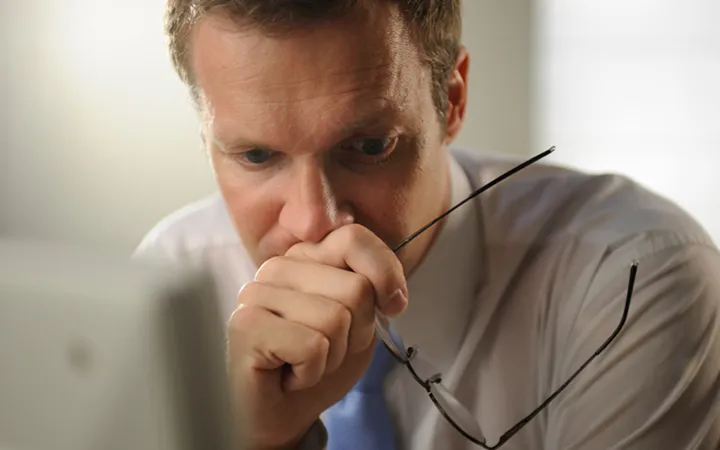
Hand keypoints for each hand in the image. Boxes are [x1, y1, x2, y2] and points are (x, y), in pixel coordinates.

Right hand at [227, 224, 408, 448]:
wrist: (281, 415)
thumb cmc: (316, 364)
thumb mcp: (359, 321)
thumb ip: (372, 291)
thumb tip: (390, 292)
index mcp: (305, 257)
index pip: (354, 238)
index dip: (385, 275)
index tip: (391, 308)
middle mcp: (277, 267)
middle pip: (355, 287)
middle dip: (356, 333)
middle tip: (326, 349)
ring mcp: (256, 293)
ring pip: (335, 319)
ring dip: (332, 356)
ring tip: (305, 361)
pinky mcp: (245, 325)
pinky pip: (312, 346)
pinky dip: (311, 372)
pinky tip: (289, 374)